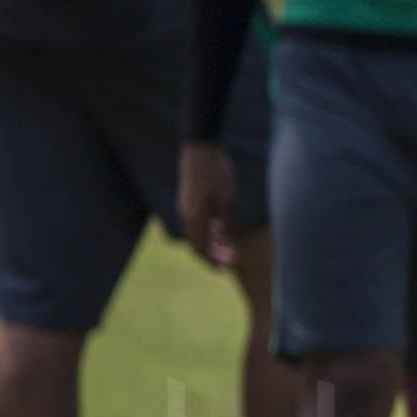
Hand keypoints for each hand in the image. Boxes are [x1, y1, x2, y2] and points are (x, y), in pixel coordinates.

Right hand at [178, 141, 241, 268]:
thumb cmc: (217, 173)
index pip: (200, 248)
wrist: (200, 148)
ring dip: (212, 241)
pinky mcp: (189, 199)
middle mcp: (187, 215)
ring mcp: (186, 207)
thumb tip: (228, 243)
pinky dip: (208, 228)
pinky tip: (221, 228)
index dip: (212, 261)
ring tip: (228, 246)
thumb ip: (227, 222)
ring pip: (197, 231)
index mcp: (194, 218)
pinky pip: (197, 221)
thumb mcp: (228, 199)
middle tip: (230, 261)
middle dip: (213, 254)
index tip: (224, 269)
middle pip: (197, 242)